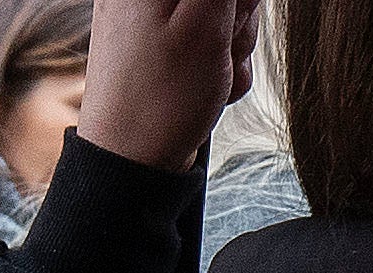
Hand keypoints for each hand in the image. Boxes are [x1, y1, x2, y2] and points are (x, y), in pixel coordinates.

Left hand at [76, 0, 262, 171]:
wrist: (132, 156)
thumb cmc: (160, 97)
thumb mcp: (204, 27)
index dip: (240, 5)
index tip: (229, 19)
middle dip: (238, 21)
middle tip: (216, 50)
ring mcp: (159, 14)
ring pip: (231, 14)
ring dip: (232, 47)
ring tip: (208, 74)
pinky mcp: (167, 38)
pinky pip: (217, 39)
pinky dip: (221, 64)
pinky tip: (203, 84)